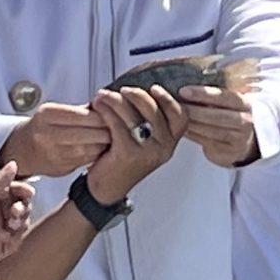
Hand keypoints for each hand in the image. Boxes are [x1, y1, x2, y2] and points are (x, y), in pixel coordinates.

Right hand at [2, 103, 109, 177]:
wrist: (21, 151)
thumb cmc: (43, 127)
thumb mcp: (54, 112)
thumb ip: (80, 110)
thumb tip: (108, 103)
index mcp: (47, 114)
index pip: (84, 115)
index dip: (104, 115)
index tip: (117, 113)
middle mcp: (48, 134)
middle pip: (89, 132)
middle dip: (109, 130)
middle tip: (123, 127)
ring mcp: (53, 152)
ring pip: (90, 148)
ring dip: (106, 143)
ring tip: (117, 138)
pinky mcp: (60, 168)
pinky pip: (87, 160)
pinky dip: (98, 154)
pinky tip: (105, 149)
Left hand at [84, 87, 185, 201]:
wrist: (106, 191)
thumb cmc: (123, 162)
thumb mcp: (145, 145)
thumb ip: (150, 124)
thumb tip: (139, 92)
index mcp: (170, 144)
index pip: (181, 117)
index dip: (169, 99)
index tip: (155, 88)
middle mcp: (163, 148)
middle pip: (155, 111)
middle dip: (137, 95)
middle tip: (123, 90)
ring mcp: (147, 152)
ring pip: (134, 115)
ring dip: (116, 100)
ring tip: (103, 95)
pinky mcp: (128, 154)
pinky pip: (117, 124)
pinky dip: (106, 111)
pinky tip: (98, 106)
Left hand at [176, 82, 257, 166]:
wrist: (248, 141)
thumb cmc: (234, 116)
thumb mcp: (231, 103)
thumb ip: (215, 96)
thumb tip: (187, 88)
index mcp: (244, 104)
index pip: (223, 97)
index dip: (203, 94)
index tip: (183, 91)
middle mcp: (245, 122)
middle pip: (215, 116)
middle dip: (192, 110)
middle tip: (174, 105)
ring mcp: (238, 140)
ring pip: (209, 131)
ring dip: (189, 123)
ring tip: (174, 116)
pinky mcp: (228, 154)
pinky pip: (205, 143)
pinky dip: (191, 135)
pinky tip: (181, 128)